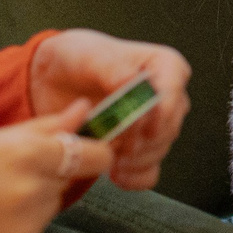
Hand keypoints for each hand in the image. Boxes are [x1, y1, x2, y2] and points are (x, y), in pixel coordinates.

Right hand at [0, 109, 112, 232]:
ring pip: (52, 206)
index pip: (95, 155)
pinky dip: (18, 225)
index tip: (80, 148)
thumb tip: (84, 109)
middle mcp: (34, 192)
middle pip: (72, 179)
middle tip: (8, 171)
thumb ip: (44, 127)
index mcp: (27, 154)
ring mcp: (27, 228)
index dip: (91, 150)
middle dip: (53, 173)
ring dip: (35, 199)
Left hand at [29, 29, 192, 190]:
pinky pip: (151, 172)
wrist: (57, 80)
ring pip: (159, 150)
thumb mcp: (90, 54)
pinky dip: (134, 177)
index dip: (161, 111)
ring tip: (105, 156)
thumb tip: (129, 82)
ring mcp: (156, 126)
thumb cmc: (78, 59)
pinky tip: (115, 174)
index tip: (140, 128)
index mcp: (164, 65)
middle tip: (113, 144)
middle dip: (140, 140)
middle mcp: (167, 96)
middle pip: (168, 126)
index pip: (174, 89)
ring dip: (133, 159)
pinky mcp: (142, 150)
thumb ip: (112, 67)